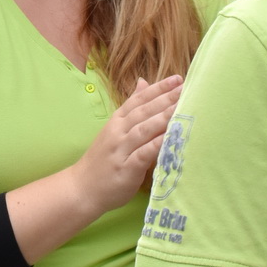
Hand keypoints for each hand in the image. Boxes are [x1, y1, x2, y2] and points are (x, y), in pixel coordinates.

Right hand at [73, 77, 182, 214]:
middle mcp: (118, 132)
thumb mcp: (115, 129)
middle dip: (164, 99)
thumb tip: (144, 82)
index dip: (157, 89)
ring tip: (181, 107)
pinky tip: (170, 137)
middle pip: (143, 111)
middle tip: (184, 88)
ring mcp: (121, 149)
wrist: (82, 188)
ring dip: (163, 117)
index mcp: (116, 121)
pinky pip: (143, 154)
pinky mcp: (126, 168)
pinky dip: (157, 144)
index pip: (138, 100)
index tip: (177, 79)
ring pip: (144, 129)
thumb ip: (131, 108)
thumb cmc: (102, 160)